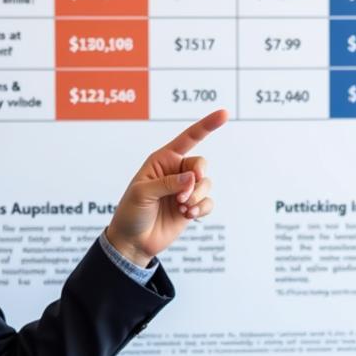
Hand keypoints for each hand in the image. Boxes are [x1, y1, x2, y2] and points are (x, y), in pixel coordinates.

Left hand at [105, 109, 228, 266]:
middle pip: (201, 164)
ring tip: (183, 208)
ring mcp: (185, 189)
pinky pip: (208, 202)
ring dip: (197, 197)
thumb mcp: (142, 193)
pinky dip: (202, 208)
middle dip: (197, 180)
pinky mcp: (192, 206)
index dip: (206, 125)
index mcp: (162, 160)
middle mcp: (176, 172)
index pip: (188, 138)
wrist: (133, 242)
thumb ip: (167, 183)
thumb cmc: (131, 213)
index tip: (224, 114)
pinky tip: (188, 215)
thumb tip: (192, 178)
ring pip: (206, 184)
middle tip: (183, 196)